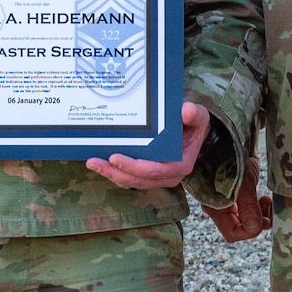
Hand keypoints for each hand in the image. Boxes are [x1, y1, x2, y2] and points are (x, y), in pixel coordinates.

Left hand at [86, 100, 211, 190]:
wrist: (192, 132)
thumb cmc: (193, 124)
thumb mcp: (198, 116)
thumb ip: (194, 114)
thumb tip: (186, 110)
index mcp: (180, 165)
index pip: (155, 170)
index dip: (134, 166)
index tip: (114, 157)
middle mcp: (167, 175)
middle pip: (138, 180)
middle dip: (115, 172)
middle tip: (94, 162)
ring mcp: (156, 177)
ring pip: (131, 181)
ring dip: (111, 174)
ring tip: (92, 163)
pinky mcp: (147, 174)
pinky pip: (129, 178)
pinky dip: (114, 172)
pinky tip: (99, 163)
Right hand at [200, 154, 272, 241]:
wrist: (222, 135)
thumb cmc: (228, 155)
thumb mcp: (241, 180)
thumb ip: (247, 206)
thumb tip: (256, 229)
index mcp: (215, 207)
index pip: (233, 233)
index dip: (252, 230)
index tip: (265, 215)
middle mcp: (218, 207)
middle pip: (239, 227)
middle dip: (258, 221)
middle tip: (268, 207)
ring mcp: (224, 198)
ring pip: (244, 217)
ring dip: (258, 213)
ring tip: (266, 200)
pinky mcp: (233, 190)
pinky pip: (245, 205)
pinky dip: (256, 204)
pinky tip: (261, 194)